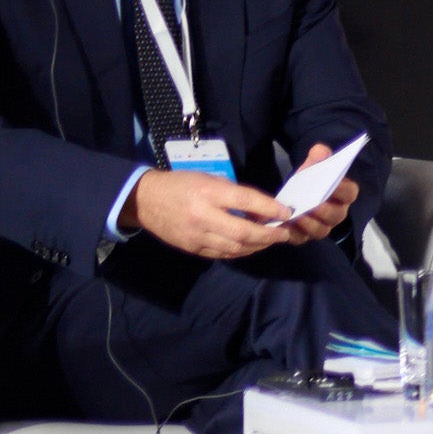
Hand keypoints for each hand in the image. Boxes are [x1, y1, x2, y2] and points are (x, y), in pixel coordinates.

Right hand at [125, 165, 298, 261]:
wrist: (145, 200)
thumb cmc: (182, 184)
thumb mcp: (209, 179)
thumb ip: (235, 194)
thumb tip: (263, 209)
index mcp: (207, 192)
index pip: (244, 201)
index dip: (269, 208)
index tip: (287, 212)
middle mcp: (202, 216)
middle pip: (242, 232)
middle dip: (268, 235)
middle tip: (285, 233)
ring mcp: (196, 236)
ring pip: (235, 247)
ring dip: (258, 246)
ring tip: (271, 240)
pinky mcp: (192, 248)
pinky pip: (222, 253)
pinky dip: (241, 251)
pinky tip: (251, 246)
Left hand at [278, 143, 358, 245]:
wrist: (296, 195)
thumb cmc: (310, 181)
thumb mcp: (312, 166)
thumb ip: (317, 157)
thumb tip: (320, 150)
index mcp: (344, 196)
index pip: (350, 193)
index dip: (342, 190)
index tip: (331, 184)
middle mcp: (336, 214)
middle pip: (335, 216)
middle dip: (323, 211)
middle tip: (311, 205)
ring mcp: (321, 227)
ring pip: (320, 230)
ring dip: (308, 224)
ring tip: (296, 215)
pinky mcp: (304, 236)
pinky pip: (301, 239)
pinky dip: (292, 233)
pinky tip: (284, 225)